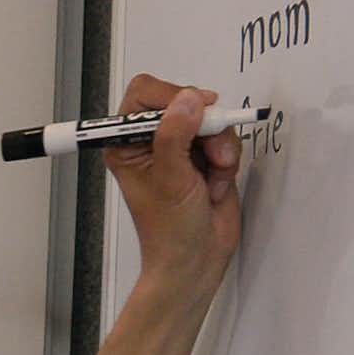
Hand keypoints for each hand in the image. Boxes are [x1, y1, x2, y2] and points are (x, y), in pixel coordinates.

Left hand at [106, 73, 242, 305]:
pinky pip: (226, 136)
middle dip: (203, 127)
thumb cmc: (169, 230)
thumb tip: (188, 100)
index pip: (143, 95)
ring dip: (219, 146)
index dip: (170, 97)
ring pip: (210, 118)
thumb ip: (175, 136)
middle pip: (184, 101)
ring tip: (210, 178)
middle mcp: (151, 141)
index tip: (189, 114)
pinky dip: (227, 158)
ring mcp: (180, 147)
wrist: (196, 258)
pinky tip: (216, 183)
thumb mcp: (169, 179)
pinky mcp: (204, 155)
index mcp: (126, 144)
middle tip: (207, 153)